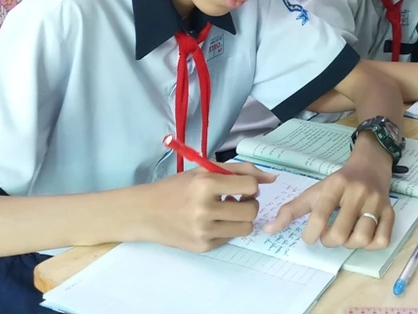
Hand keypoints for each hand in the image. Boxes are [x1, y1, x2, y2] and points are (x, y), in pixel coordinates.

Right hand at [134, 163, 274, 252]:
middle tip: (236, 200)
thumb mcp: (204, 170)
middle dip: (249, 203)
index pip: (250, 186)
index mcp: (205, 184)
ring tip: (227, 211)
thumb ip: (240, 170)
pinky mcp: (203, 247)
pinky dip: (227, 229)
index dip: (249, 185)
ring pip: (247, 227)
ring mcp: (204, 231)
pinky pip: (231, 238)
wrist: (146, 212)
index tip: (239, 186)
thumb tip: (272, 179)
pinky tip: (212, 222)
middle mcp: (205, 209)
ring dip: (242, 218)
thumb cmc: (176, 187)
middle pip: (252, 210)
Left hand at [265, 148, 393, 249]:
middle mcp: (357, 192)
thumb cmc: (339, 182)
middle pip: (340, 233)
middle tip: (328, 235)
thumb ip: (291, 210)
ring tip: (346, 235)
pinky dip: (371, 245)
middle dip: (329, 241)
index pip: (319, 215)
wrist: (370, 164)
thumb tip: (268, 230)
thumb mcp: (315, 190)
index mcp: (335, 185)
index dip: (310, 234)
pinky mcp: (391, 211)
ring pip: (362, 238)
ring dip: (350, 244)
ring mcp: (376, 202)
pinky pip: (382, 240)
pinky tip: (362, 236)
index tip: (309, 236)